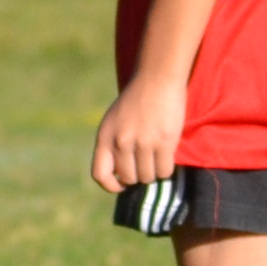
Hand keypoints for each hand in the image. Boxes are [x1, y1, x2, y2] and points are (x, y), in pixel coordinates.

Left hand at [88, 74, 185, 192]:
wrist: (156, 79)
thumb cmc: (136, 101)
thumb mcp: (114, 121)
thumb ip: (113, 144)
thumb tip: (120, 176)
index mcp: (105, 136)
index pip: (100, 174)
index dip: (111, 186)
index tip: (122, 185)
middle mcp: (121, 141)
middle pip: (129, 178)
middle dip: (138, 176)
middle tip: (146, 165)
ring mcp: (143, 142)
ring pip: (148, 177)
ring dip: (154, 172)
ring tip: (156, 158)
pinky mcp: (164, 141)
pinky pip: (165, 170)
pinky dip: (166, 169)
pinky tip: (167, 157)